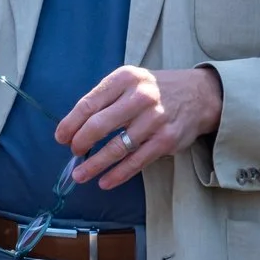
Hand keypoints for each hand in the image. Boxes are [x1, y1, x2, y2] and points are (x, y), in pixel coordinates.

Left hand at [56, 65, 223, 188]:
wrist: (198, 95)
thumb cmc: (154, 89)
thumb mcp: (130, 81)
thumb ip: (105, 98)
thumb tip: (75, 125)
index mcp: (125, 78)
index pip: (89, 103)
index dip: (71, 123)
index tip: (60, 137)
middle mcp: (140, 97)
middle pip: (99, 125)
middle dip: (80, 142)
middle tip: (73, 152)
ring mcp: (154, 120)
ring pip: (117, 147)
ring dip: (94, 164)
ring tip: (80, 174)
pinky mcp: (166, 140)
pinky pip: (136, 162)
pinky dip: (118, 174)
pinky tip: (104, 181)